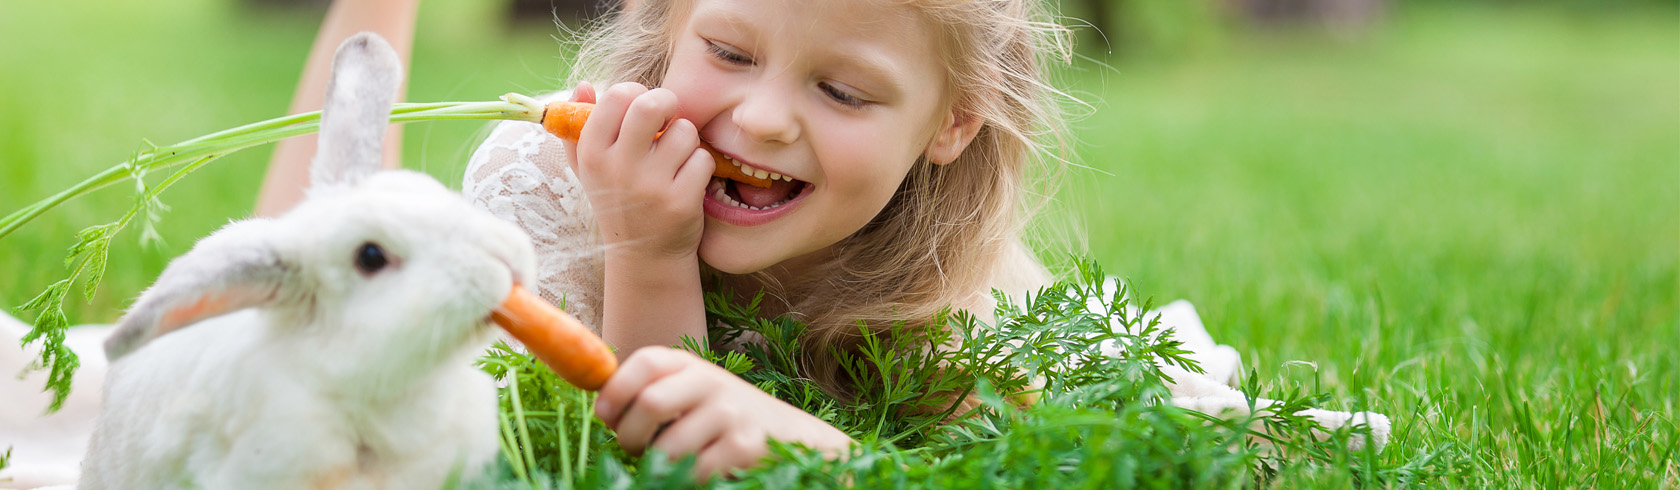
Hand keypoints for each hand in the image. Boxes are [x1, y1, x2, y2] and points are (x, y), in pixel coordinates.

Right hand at [567, 82, 714, 260]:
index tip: (643, 109)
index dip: (637, 92)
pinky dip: (701, 166)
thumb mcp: (589, 169)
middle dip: (668, 103)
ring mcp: (650, 187)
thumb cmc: (617, 201)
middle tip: (669, 118)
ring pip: (685, 131)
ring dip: (686, 140)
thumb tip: (583, 84)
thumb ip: (579, 126)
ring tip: (676, 159)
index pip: (618, 95)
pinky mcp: (680, 202)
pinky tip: (688, 180)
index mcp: (592, 153)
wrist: (644, 258)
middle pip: (653, 104)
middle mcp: (618, 168)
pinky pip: (703, 159)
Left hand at [595, 346, 854, 479]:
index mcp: (689, 365)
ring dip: (656, 465)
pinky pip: (693, 471)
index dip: (616, 390)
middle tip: (633, 449)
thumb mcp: (689, 392)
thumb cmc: (721, 416)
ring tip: (666, 464)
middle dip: (629, 436)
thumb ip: (652, 392)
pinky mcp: (743, 447)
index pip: (645, 362)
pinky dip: (684, 479)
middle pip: (650, 403)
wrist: (788, 434)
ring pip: (668, 448)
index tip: (605, 417)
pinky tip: (695, 472)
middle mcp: (711, 381)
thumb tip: (602, 408)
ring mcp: (730, 413)